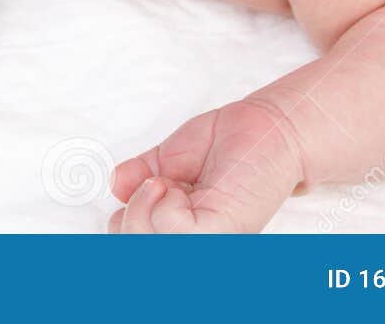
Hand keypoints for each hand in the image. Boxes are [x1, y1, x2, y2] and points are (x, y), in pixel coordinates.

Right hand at [109, 99, 305, 232]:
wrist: (267, 127)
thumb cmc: (230, 144)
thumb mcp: (168, 158)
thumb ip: (139, 175)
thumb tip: (117, 186)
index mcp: (181, 229)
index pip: (135, 247)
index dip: (123, 223)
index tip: (139, 191)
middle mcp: (196, 242)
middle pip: (136, 256)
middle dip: (129, 221)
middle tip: (150, 186)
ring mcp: (211, 241)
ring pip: (151, 250)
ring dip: (144, 211)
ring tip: (164, 185)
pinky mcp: (223, 231)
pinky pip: (174, 234)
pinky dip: (164, 207)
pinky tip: (179, 189)